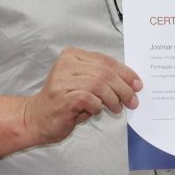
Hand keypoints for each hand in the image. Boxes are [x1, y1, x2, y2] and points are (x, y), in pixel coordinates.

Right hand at [23, 47, 141, 143]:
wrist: (36, 119)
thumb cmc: (65, 103)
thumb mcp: (85, 85)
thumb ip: (104, 80)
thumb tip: (133, 84)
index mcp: (73, 55)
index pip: (106, 61)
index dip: (125, 73)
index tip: (138, 85)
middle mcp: (66, 63)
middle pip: (105, 72)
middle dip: (123, 88)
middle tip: (132, 101)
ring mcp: (62, 79)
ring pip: (99, 84)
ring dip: (113, 98)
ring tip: (117, 108)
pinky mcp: (61, 96)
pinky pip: (89, 98)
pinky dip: (97, 106)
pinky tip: (96, 111)